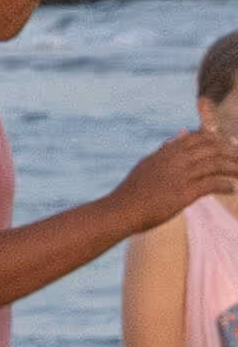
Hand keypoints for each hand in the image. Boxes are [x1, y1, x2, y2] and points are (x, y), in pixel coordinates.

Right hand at [109, 123, 237, 234]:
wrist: (120, 211)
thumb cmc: (131, 191)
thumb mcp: (147, 163)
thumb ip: (166, 149)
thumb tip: (180, 135)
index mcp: (167, 151)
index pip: (200, 137)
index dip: (218, 140)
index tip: (228, 146)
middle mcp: (176, 160)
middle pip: (213, 148)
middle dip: (231, 153)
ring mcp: (181, 175)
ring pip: (217, 165)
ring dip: (233, 168)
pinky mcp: (184, 193)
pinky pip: (213, 184)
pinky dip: (226, 185)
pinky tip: (232, 189)